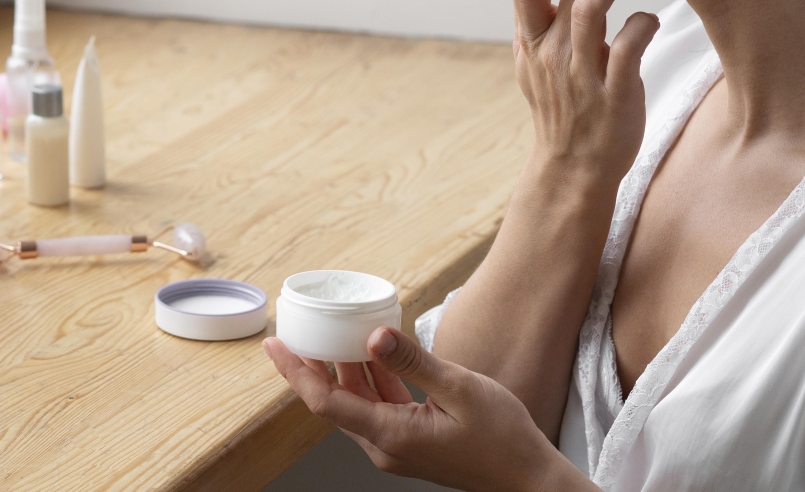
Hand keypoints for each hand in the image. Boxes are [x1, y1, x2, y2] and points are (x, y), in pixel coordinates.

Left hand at [264, 328, 589, 491]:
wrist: (529, 477)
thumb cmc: (504, 439)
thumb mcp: (460, 389)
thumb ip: (413, 361)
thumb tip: (372, 336)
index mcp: (391, 435)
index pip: (325, 401)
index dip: (295, 371)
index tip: (275, 344)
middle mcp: (386, 445)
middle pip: (335, 401)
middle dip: (313, 365)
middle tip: (298, 329)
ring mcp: (397, 446)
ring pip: (357, 403)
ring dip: (344, 369)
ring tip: (333, 331)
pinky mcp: (411, 442)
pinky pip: (379, 407)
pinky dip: (372, 379)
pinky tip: (373, 352)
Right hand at [499, 0, 659, 182]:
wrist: (573, 167)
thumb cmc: (559, 104)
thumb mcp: (531, 55)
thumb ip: (526, 6)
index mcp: (531, 39)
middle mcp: (550, 52)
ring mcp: (579, 73)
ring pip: (592, 9)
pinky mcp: (612, 95)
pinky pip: (627, 50)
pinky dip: (642, 26)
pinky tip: (652, 17)